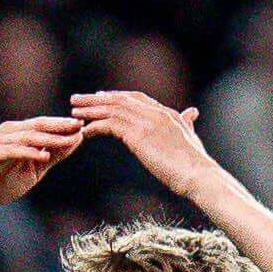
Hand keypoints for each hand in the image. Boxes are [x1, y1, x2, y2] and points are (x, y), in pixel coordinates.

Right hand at [0, 118, 82, 218]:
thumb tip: (77, 139)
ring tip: (66, 140)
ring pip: (27, 136)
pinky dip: (27, 152)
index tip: (86, 125)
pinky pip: (10, 150)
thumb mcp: (35, 170)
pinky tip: (42, 155)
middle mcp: (9, 133)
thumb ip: (54, 155)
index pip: (46, 126)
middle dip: (59, 125)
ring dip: (48, 138)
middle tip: (79, 125)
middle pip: (38, 125)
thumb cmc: (2, 182)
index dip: (64, 125)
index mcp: (21, 134)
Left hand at [68, 92, 219, 197]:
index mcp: (166, 113)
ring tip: (73, 111)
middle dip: (97, 98)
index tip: (100, 97)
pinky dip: (95, 126)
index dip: (116, 96)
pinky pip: (110, 125)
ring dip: (90, 110)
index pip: (136, 98)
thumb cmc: (196, 164)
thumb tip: (191, 113)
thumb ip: (187, 123)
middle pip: (119, 99)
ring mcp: (147, 122)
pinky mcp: (138, 135)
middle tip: (78, 99)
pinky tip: (84, 131)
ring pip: (112, 109)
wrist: (199, 175)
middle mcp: (155, 112)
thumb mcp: (191, 137)